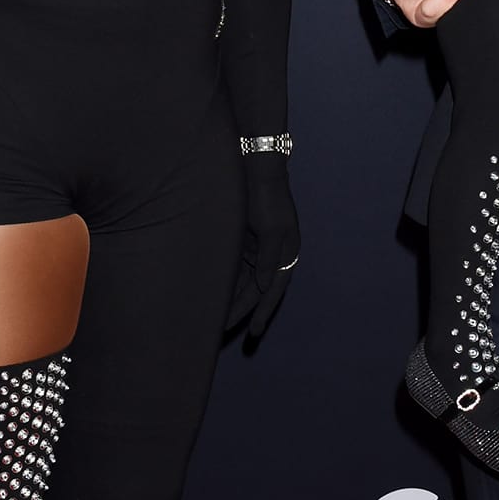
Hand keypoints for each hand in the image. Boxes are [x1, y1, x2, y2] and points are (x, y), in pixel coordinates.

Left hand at [228, 162, 299, 340]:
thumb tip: (264, 285)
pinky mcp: (243, 242)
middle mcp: (273, 255)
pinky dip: (225, 282)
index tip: (253, 332)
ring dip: (231, 299)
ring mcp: (257, 249)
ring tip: (214, 318)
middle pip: (256, 290)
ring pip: (243, 282)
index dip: (263, 312)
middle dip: (241, 310)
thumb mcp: (272, 228)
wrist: (254, 168)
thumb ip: (268, 258)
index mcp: (286, 253)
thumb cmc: (267, 197)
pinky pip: (234, 269)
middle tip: (222, 330)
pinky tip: (212, 294)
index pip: (273, 290)